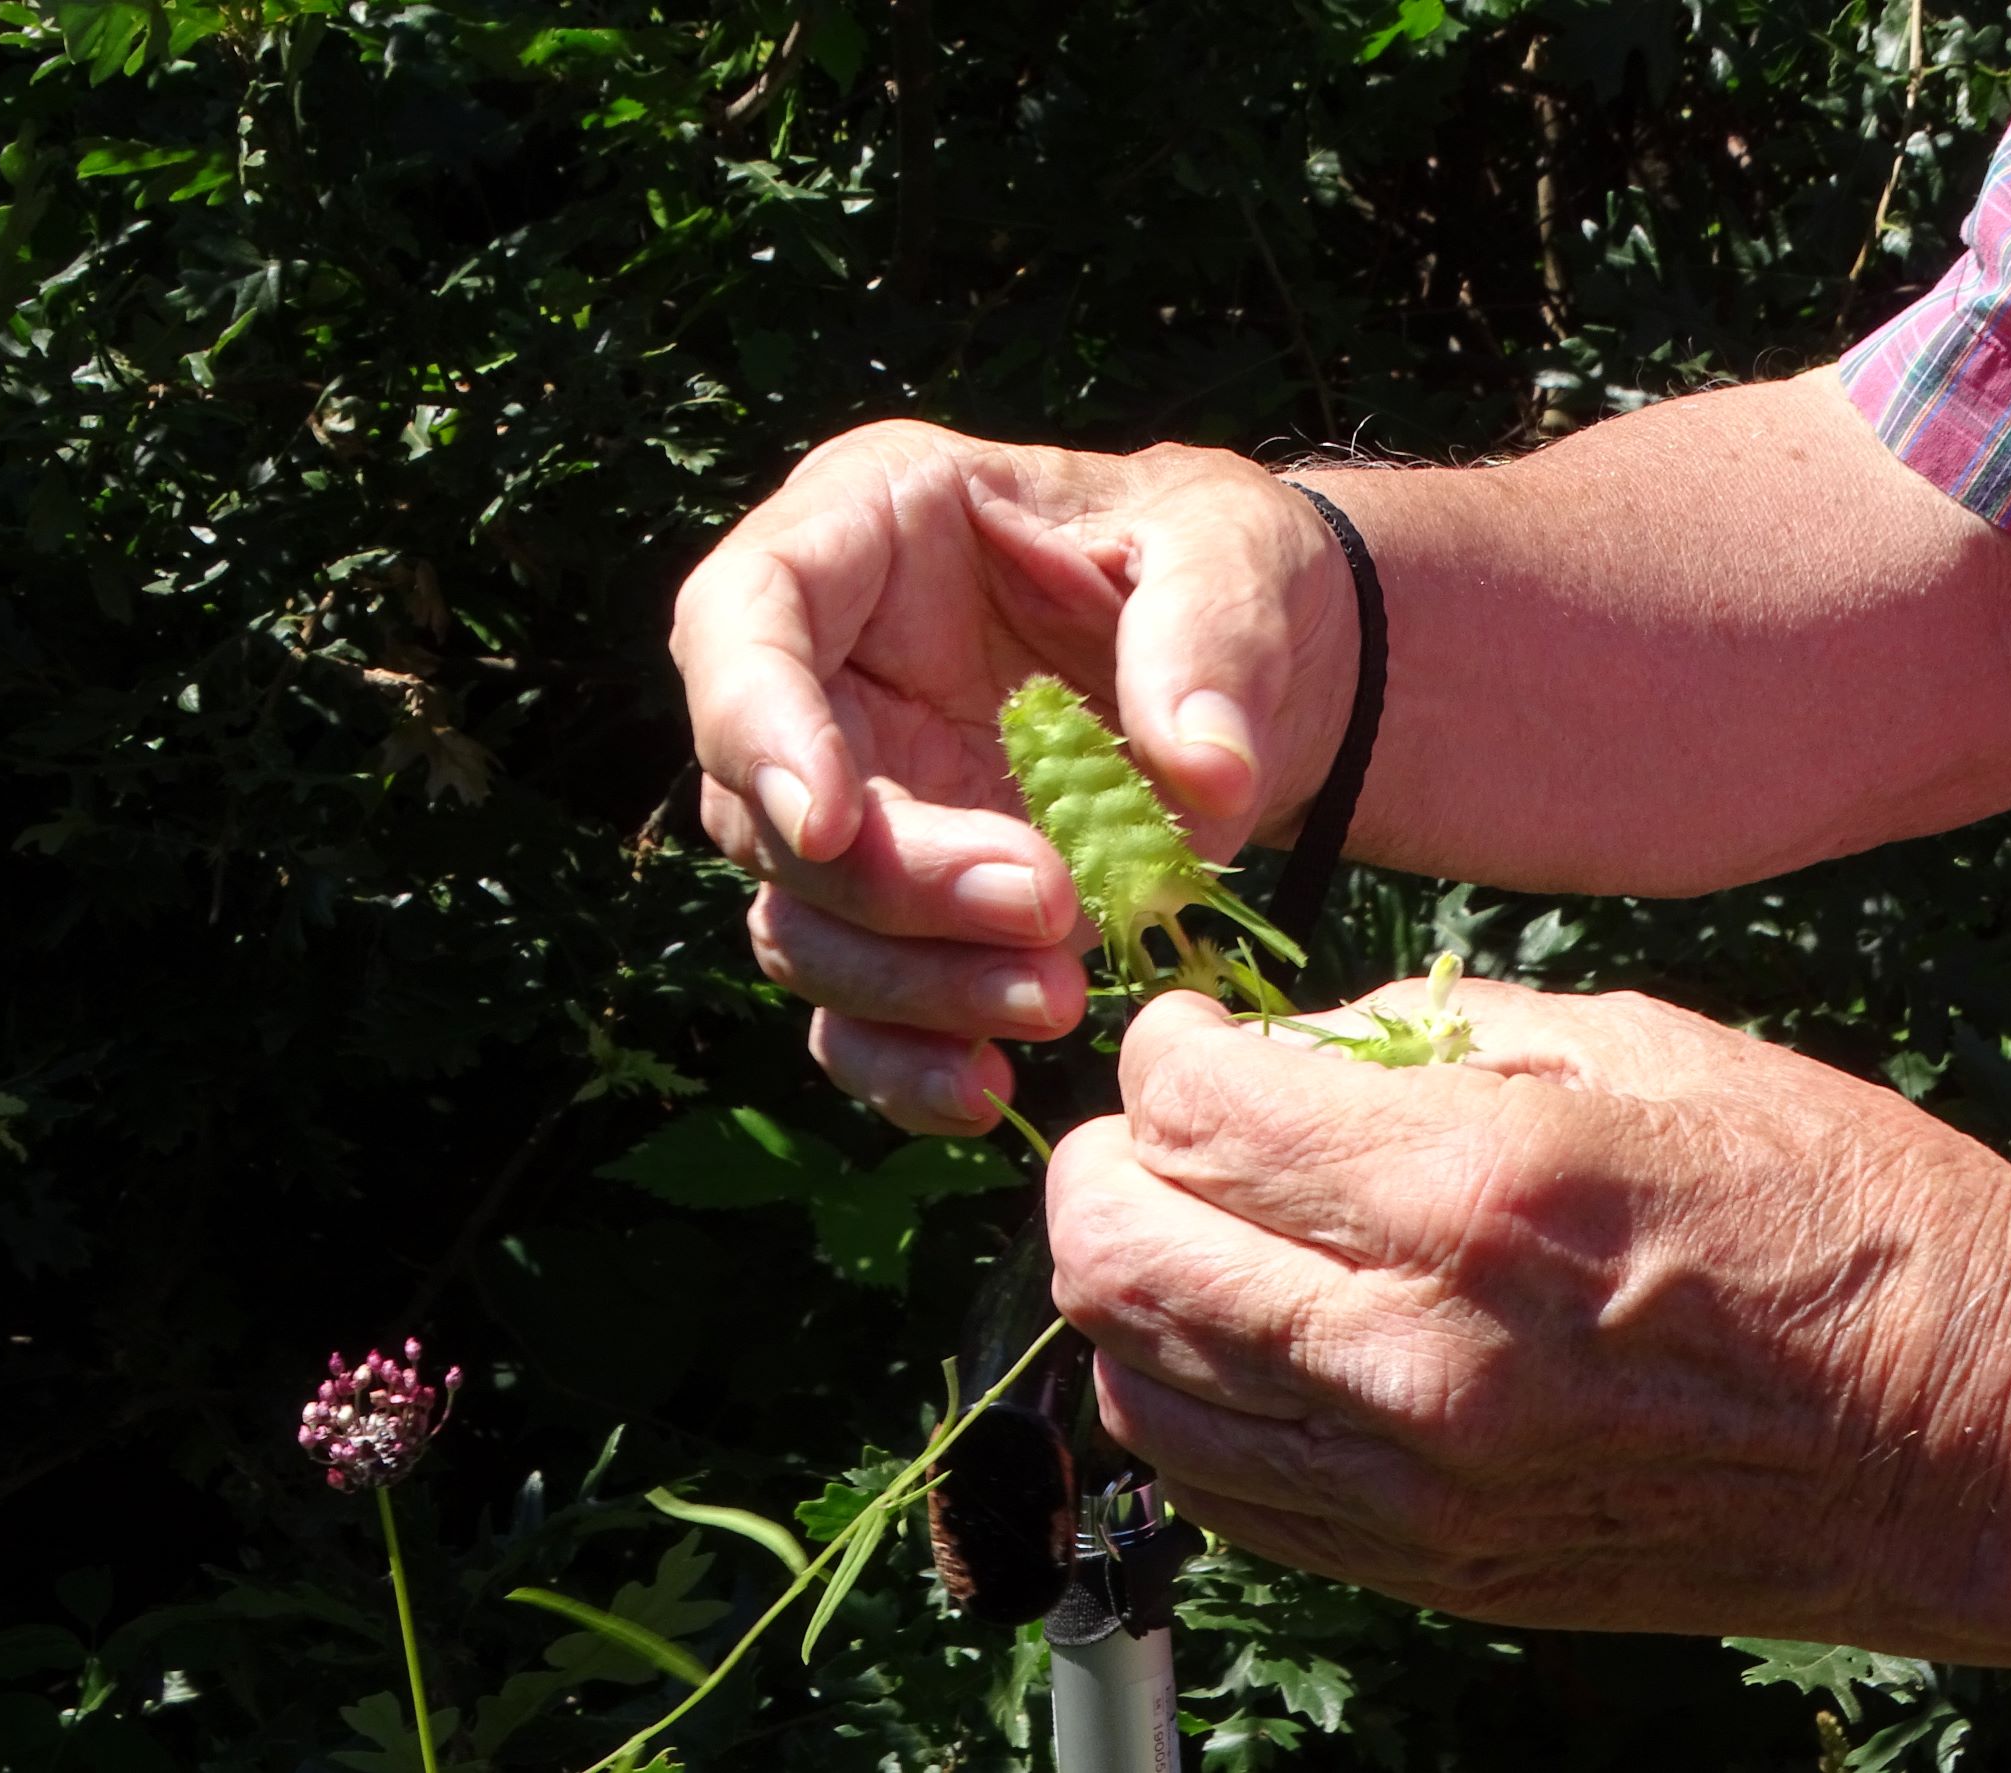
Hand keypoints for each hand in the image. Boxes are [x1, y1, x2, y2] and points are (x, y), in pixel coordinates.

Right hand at [672, 421, 1356, 1131]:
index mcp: (866, 528)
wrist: (1269, 670)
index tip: (831, 827)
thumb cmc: (1225, 565)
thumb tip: (1203, 778)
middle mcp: (827, 672)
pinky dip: (908, 1061)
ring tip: (1061, 1000)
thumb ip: (1209, 642)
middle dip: (895, 884)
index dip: (757, 727)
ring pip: (803, 924)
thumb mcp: (1234, 552)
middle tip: (1045, 904)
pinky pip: (857, 1009)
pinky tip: (988, 1090)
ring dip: (912, 987)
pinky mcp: (901, 911)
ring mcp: (857, 799)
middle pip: (766, 803)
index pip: (740, 618)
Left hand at [1044, 978, 2010, 1670]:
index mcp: (1479, 1197)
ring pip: (1138, 1384)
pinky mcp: (1434, 1574)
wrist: (1977, 1447)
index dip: (1161, 1048)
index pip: (1194, 1114)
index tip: (1191, 1029)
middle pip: (1117, 1256)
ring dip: (1133, 1282)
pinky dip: (1187, 1397)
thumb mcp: (1646, 1047)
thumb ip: (1428, 1034)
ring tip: (1203, 1224)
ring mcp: (1419, 1492)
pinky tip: (1247, 1336)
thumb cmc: (1841, 1215)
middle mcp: (1420, 1360)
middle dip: (1104, 1161)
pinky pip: (1218, 1491)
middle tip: (1163, 1120)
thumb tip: (1281, 1047)